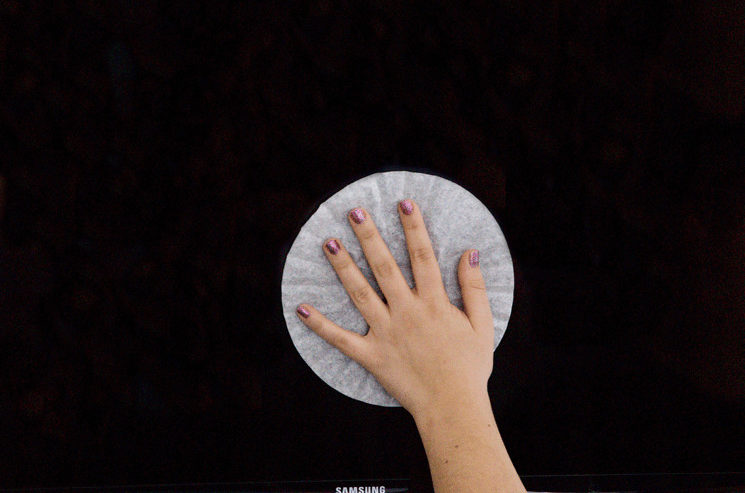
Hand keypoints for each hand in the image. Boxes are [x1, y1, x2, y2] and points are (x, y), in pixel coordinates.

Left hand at [296, 199, 494, 418]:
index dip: (413, 227)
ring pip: (359, 294)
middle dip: (369, 236)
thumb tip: (468, 253)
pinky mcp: (371, 356)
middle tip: (354, 212)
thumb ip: (474, 288)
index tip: (403, 203)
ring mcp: (385, 333)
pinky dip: (320, 325)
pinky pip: (341, 339)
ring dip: (343, 267)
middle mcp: (407, 313)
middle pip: (384, 267)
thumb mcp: (482, 325)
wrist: (452, 407)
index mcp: (434, 303)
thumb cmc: (470, 367)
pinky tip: (301, 308)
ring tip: (328, 243)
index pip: (422, 256)